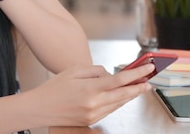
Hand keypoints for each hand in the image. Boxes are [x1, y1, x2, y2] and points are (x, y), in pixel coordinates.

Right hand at [32, 64, 154, 126]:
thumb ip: (95, 70)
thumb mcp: (74, 71)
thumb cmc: (54, 88)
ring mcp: (93, 114)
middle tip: (149, 81)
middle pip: (124, 94)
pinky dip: (118, 102)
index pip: (120, 80)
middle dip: (139, 87)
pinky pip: (110, 110)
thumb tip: (109, 74)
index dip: (137, 74)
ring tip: (139, 88)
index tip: (148, 68)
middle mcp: (94, 103)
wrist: (40, 109)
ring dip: (130, 95)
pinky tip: (123, 97)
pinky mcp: (91, 121)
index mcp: (90, 89)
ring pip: (118, 104)